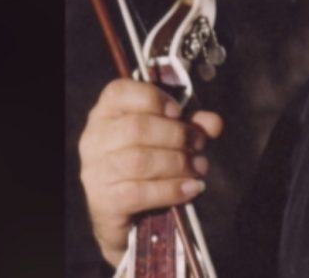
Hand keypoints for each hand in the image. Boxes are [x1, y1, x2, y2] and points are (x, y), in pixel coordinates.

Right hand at [78, 79, 223, 267]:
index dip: (153, 98)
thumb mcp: (171, 138)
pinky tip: (191, 188)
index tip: (178, 112)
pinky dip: (171, 189)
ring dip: (178, 163)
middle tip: (199, 145)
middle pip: (137, 127)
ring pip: (139, 160)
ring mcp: (95, 171)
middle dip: (177, 135)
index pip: (120, 92)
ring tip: (199, 168)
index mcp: (106, 113)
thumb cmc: (148, 166)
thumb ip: (191, 125)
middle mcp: (94, 139)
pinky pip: (140, 192)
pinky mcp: (103, 201)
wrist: (127, 216)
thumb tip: (213, 122)